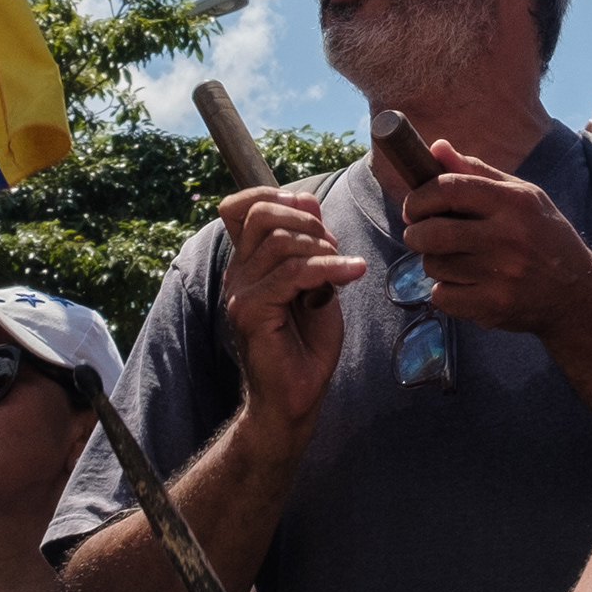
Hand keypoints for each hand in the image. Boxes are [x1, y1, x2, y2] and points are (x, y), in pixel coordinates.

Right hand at [216, 185, 361, 440]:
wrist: (295, 397)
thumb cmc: (307, 344)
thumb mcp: (315, 283)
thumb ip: (310, 245)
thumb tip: (309, 203)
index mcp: (248, 262)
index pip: (240, 206)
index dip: (275, 194)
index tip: (312, 211)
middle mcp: (237, 273)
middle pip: (262, 214)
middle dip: (309, 221)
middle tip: (334, 248)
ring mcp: (239, 292)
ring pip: (281, 242)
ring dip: (323, 248)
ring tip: (344, 268)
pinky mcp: (249, 311)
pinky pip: (292, 273)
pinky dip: (329, 268)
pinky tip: (354, 272)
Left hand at [401, 142, 591, 338]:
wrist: (578, 292)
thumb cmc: (545, 236)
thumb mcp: (524, 196)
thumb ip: (477, 172)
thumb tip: (436, 148)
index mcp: (514, 202)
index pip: (449, 189)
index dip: (420, 197)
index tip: (414, 207)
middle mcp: (508, 237)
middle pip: (432, 232)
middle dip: (416, 233)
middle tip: (421, 235)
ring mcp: (501, 275)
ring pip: (434, 265)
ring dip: (435, 263)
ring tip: (458, 261)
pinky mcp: (494, 306)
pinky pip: (442, 296)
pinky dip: (446, 293)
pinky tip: (467, 286)